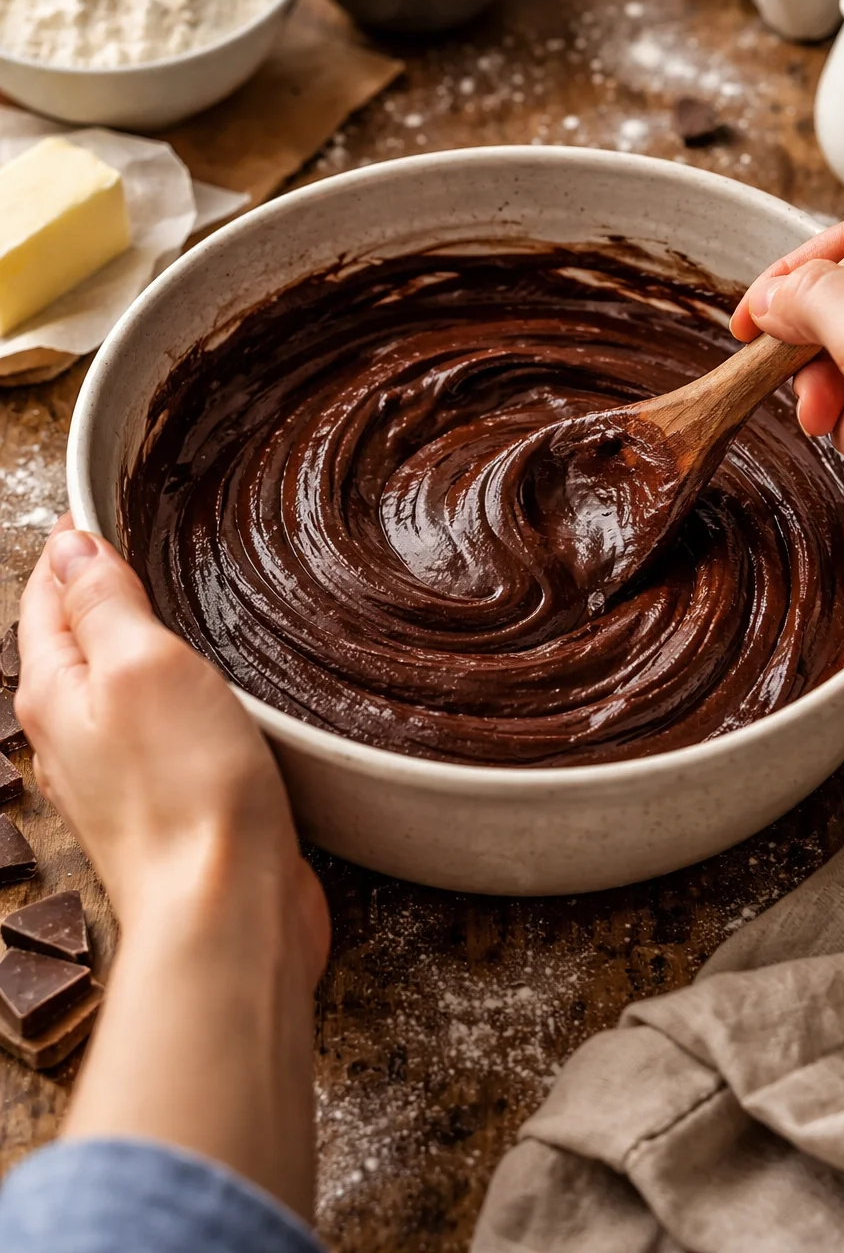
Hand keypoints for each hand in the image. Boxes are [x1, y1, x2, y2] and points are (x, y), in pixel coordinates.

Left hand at [16, 518, 328, 1215]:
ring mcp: (119, 775)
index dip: (71, 550)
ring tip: (168, 606)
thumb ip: (105, 602)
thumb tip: (71, 546)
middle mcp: (74, 735)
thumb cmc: (187, 789)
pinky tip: (203, 693)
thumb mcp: (142, 666)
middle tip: (130, 546)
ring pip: (116, 688)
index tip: (94, 508)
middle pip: (73, 644)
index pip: (47, 598)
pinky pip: (157, 730)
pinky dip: (171, 696)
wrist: (225, 907)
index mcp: (56, 693)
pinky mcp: (168, 803)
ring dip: (135, 646)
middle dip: (96, 595)